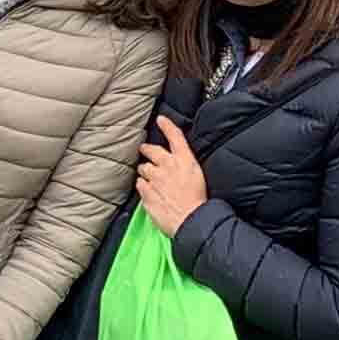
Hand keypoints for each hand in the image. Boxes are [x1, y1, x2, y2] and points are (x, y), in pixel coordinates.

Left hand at [133, 115, 206, 234]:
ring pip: (143, 168)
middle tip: (144, 149)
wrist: (191, 220)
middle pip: (152, 150)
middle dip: (146, 149)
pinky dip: (143, 186)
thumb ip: (185, 166)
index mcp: (185, 160)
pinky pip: (140, 184)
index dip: (167, 126)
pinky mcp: (146, 192)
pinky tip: (150, 192)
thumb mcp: (198, 176)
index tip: (161, 119)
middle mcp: (168, 166)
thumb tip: (178, 162)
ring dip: (146, 172)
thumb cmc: (198, 202)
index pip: (175, 137)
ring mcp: (155, 179)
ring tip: (151, 179)